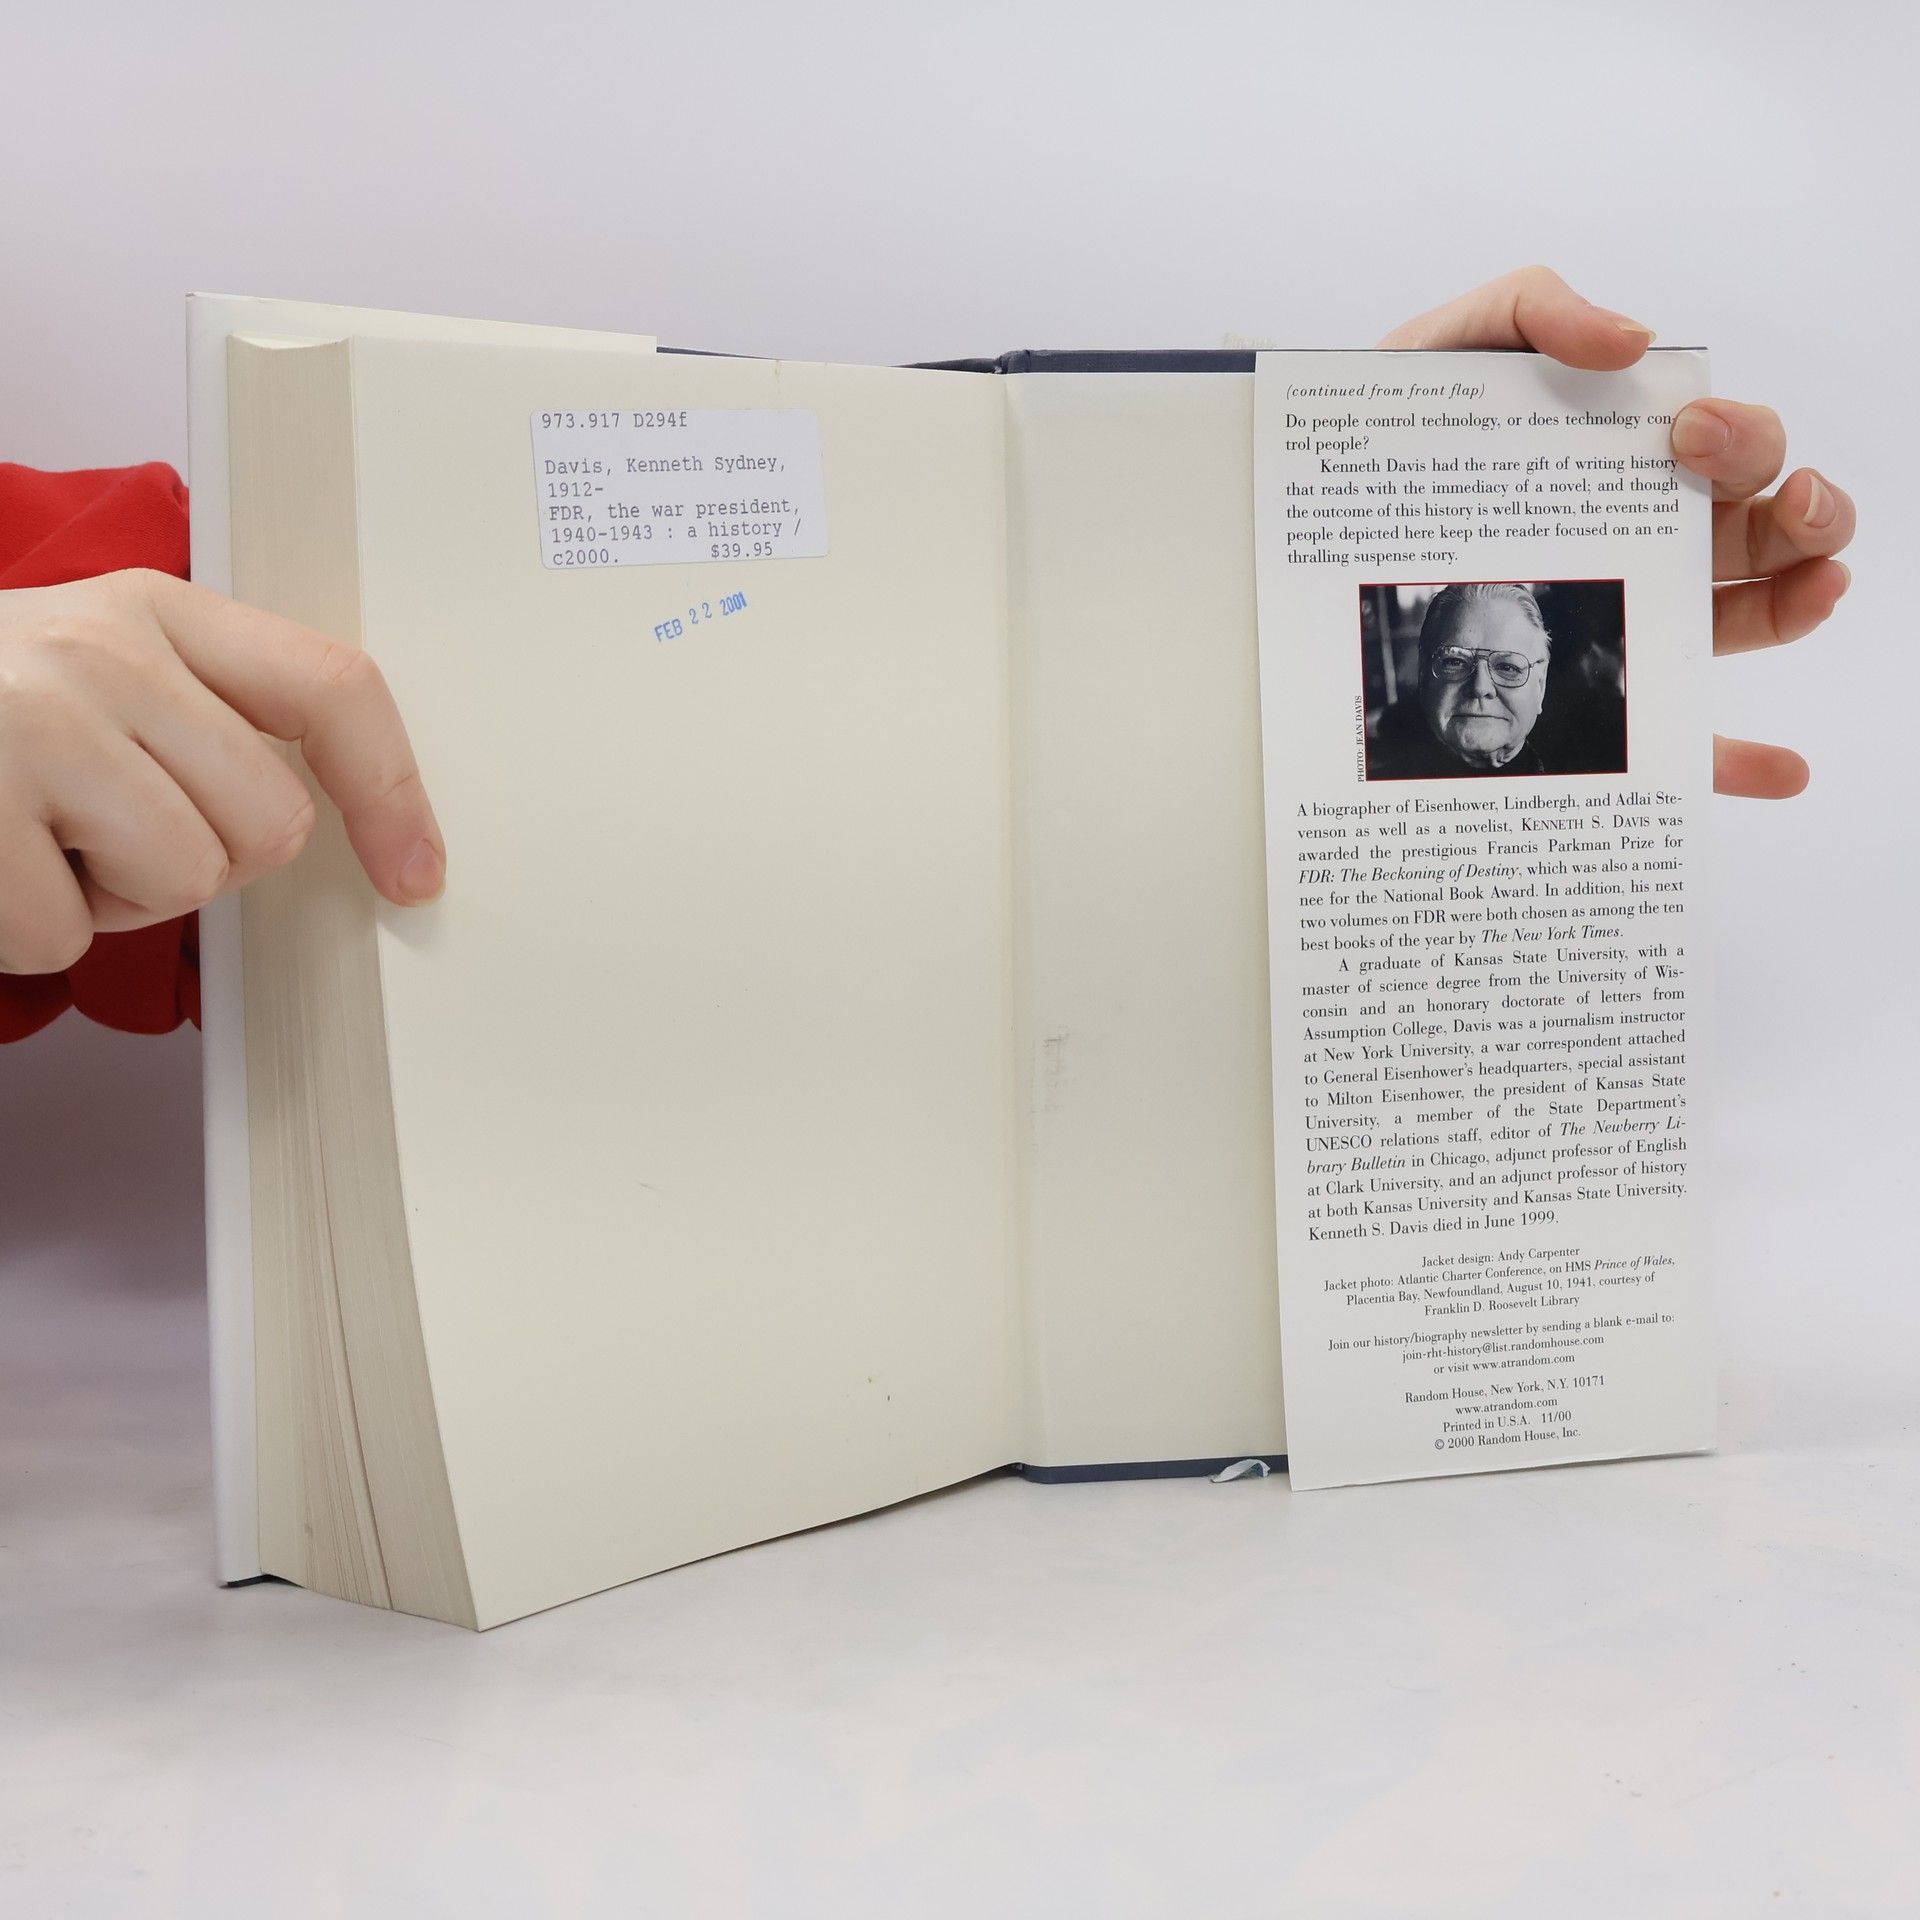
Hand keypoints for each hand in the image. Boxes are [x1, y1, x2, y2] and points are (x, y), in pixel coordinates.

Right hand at [0, 569, 444, 974]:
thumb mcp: (96, 668)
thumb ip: (206, 715)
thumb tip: (348, 822)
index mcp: (154, 606)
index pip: (330, 687)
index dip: (394, 791)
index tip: (417, 873)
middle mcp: (101, 650)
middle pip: (270, 826)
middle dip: (202, 859)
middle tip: (105, 825)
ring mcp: (30, 725)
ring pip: (184, 883)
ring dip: (112, 897)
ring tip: (33, 835)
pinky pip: (66, 935)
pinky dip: (26, 931)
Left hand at [1379, 265, 1851, 797]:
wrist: (1321, 504)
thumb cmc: (1401, 425)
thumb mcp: (1454, 343)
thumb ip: (1536, 307)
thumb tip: (1634, 340)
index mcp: (1638, 458)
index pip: (1735, 447)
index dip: (1743, 435)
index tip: (1688, 431)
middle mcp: (1653, 535)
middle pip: (1767, 525)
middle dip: (1800, 506)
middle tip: (1766, 497)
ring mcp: (1632, 614)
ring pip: (1751, 614)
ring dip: (1802, 599)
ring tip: (1816, 587)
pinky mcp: (1600, 695)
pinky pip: (1676, 738)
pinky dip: (1733, 759)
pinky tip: (1779, 770)